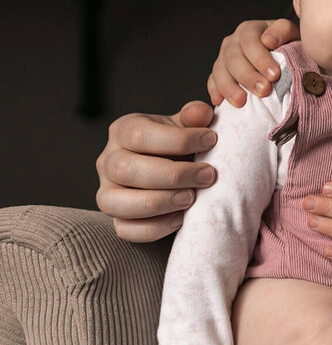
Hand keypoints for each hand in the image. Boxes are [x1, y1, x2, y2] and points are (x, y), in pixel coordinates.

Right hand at [96, 102, 217, 241]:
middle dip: (172, 175)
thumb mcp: (186, 125)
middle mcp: (108, 161)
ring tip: (192, 198)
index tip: (211, 141)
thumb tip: (201, 114)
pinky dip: (155, 228)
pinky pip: (125, 229)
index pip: (140, 135)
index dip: (178, 139)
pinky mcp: (116, 219)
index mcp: (123, 131)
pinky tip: (182, 218)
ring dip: (159, 202)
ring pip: (116, 203)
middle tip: (207, 175)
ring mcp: (107, 192)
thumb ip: (194, 117)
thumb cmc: (179, 145)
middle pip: (126, 169)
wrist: (174, 172)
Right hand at [207, 18, 298, 107]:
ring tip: (241, 102)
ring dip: (229, 87)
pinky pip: (212, 81)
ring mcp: (222, 57)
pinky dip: (215, 91)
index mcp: (249, 30)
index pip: (251, 43)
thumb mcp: (291, 34)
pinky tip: (219, 102)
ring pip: (220, 71)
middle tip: (264, 90)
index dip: (261, 59)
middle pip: (234, 58)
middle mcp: (232, 42)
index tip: (274, 75)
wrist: (281, 55)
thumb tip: (268, 40)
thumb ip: (283, 31)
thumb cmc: (287, 45)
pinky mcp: (218, 73)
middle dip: (248, 76)